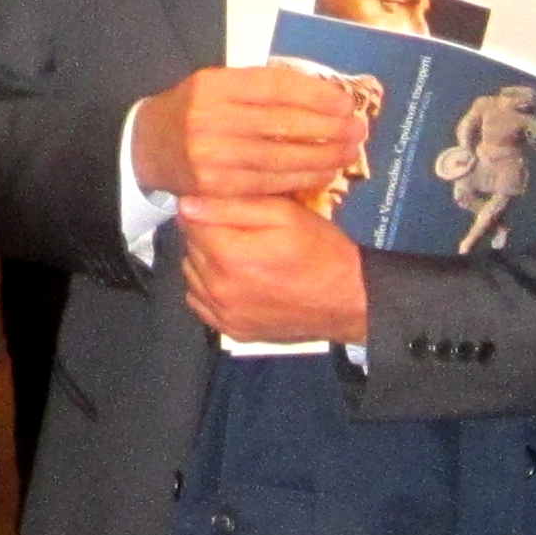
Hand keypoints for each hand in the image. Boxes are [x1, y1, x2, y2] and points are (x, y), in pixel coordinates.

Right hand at [131, 63, 370, 202]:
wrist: (149, 146)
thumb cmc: (195, 109)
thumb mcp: (219, 84)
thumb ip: (261, 88)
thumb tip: (325, 95)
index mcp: (213, 85)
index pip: (275, 88)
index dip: (315, 95)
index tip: (345, 102)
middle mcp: (209, 119)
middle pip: (282, 125)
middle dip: (328, 128)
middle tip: (359, 128)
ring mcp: (210, 156)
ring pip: (279, 159)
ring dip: (322, 157)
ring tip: (349, 151)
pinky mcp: (214, 188)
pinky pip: (268, 184)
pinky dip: (301, 179)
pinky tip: (323, 172)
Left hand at [175, 191, 368, 344]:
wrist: (349, 300)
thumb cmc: (321, 252)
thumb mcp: (284, 214)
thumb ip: (233, 207)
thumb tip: (187, 204)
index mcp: (228, 255)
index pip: (189, 220)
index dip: (206, 206)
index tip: (225, 205)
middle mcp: (219, 288)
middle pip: (190, 246)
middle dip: (208, 232)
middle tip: (241, 229)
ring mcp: (223, 314)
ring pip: (192, 273)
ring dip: (207, 259)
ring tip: (241, 253)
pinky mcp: (231, 330)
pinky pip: (200, 302)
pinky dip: (210, 287)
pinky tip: (236, 278)